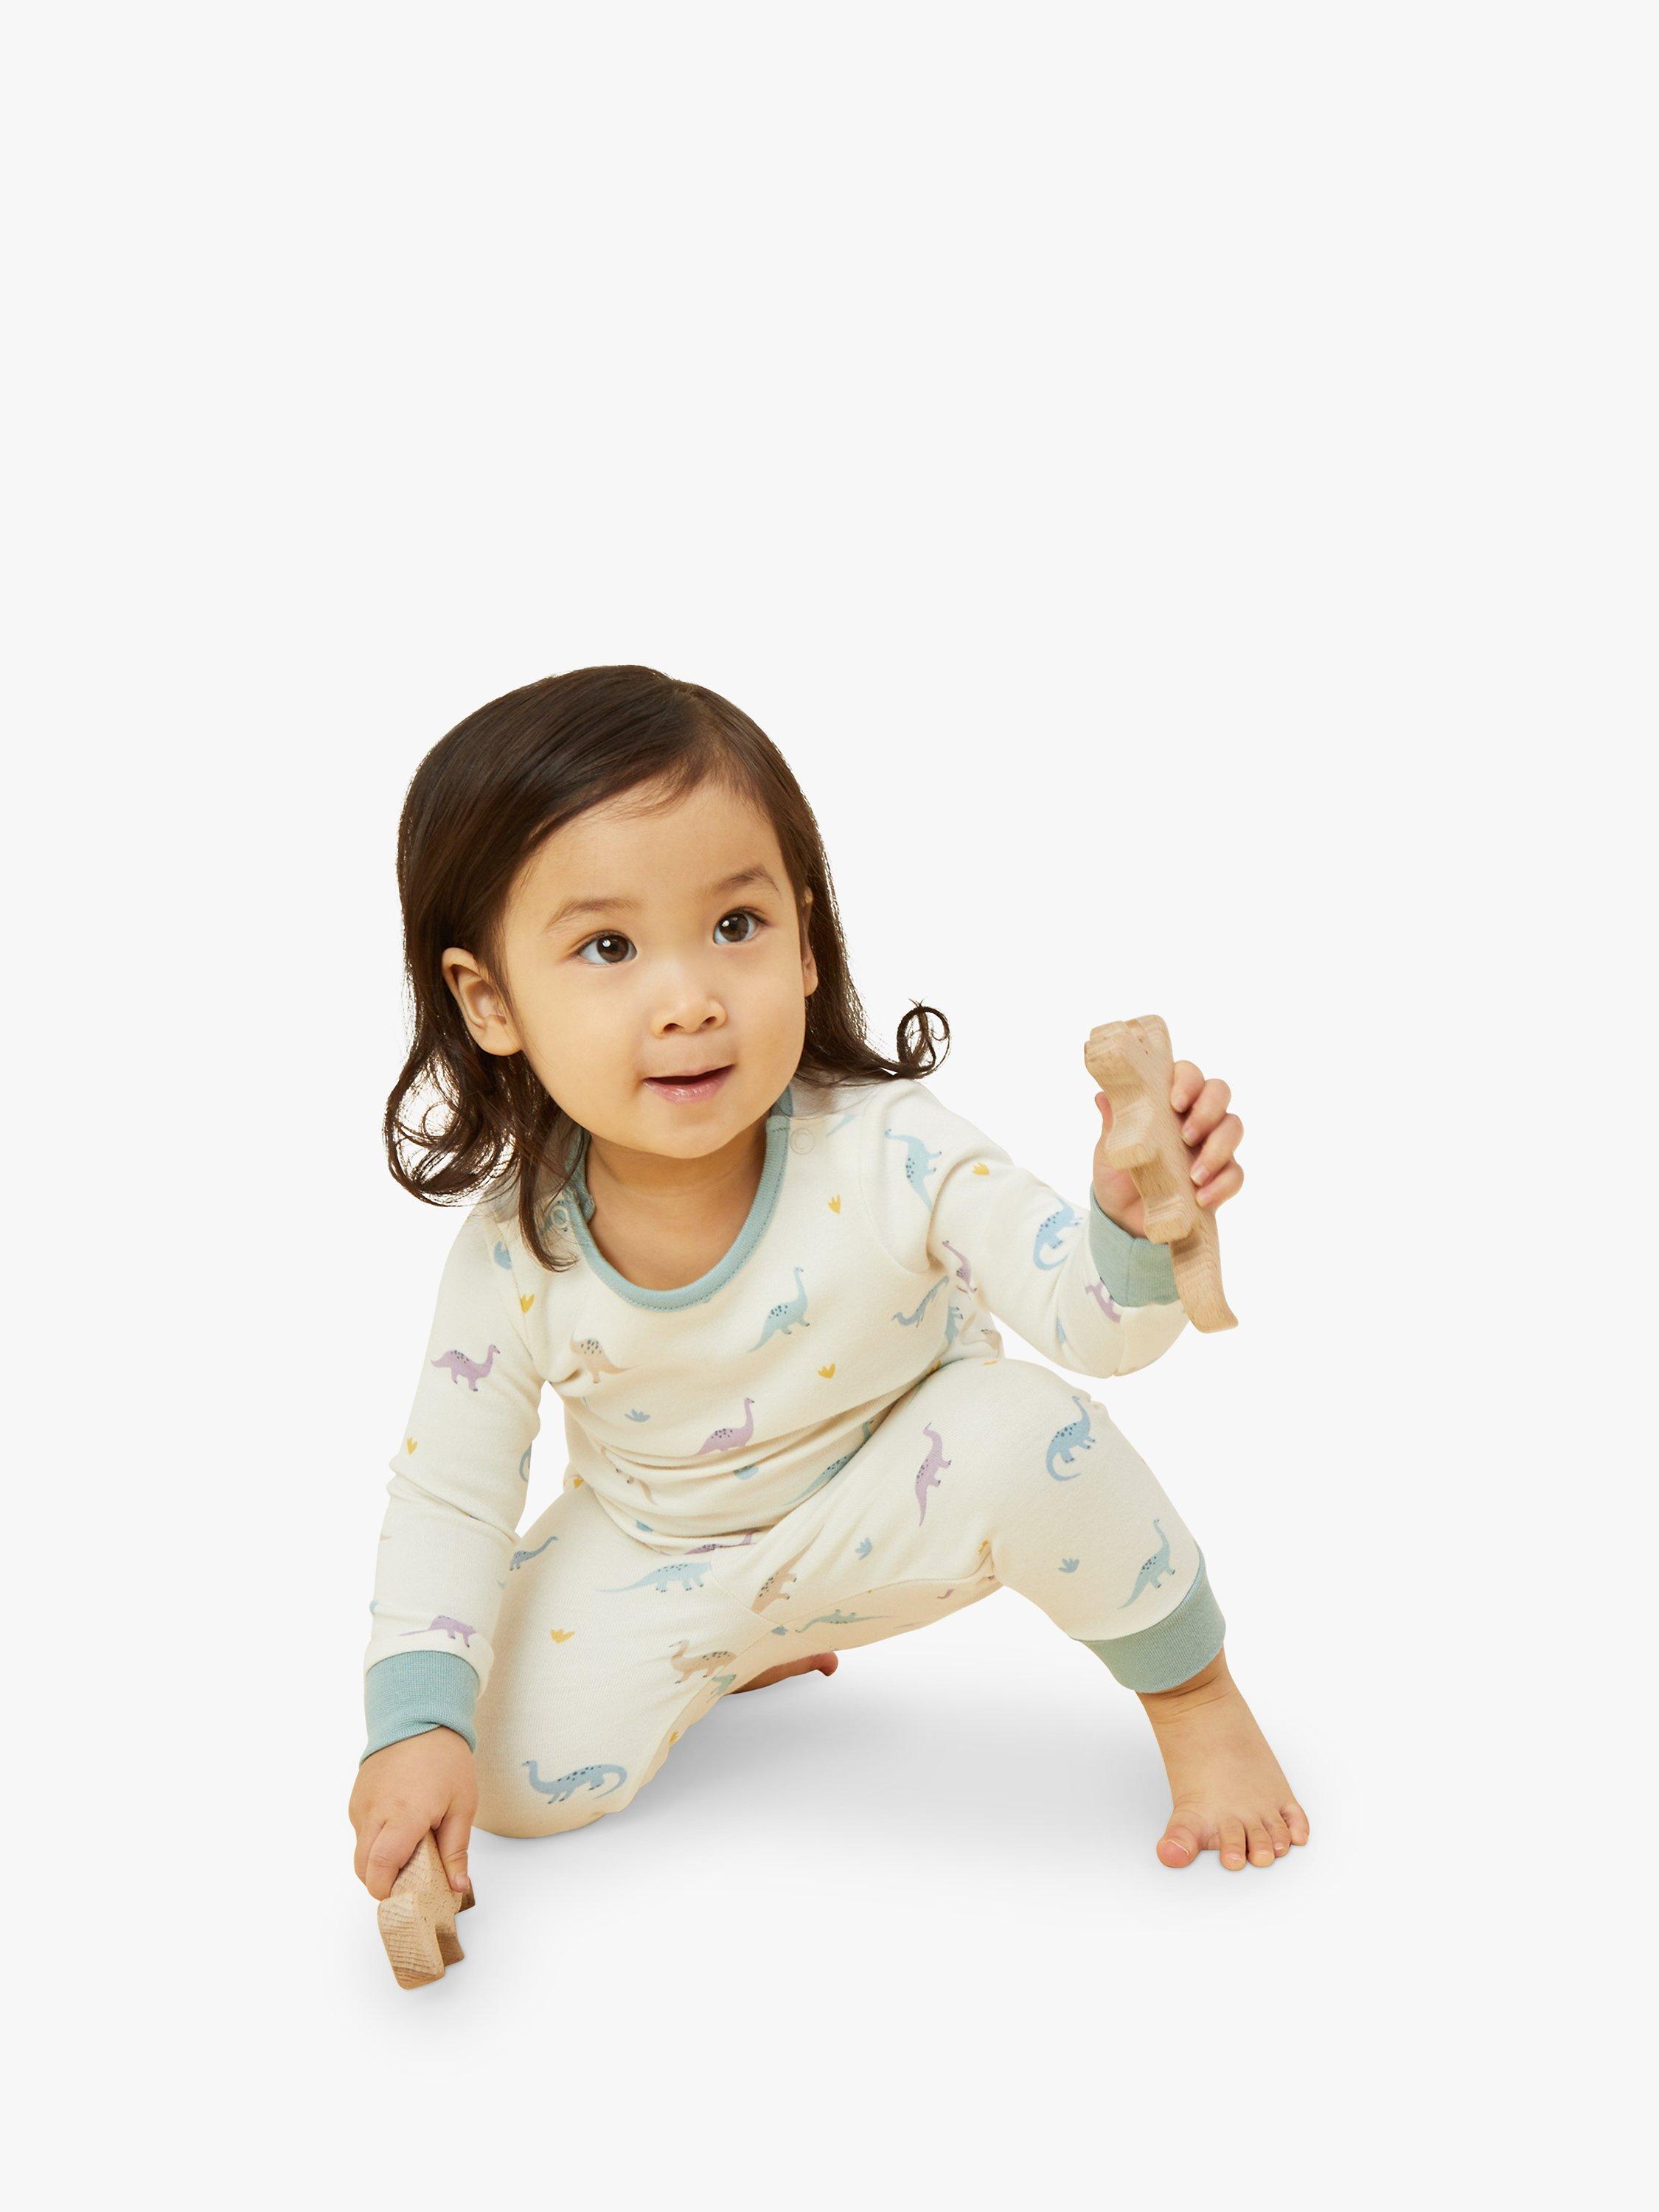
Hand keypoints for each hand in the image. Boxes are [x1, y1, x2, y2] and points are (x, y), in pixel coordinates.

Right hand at [349, 1727, 476, 1901]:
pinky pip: (360, 1831)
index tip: (406, 1895)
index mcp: (403, 1815)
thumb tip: (457, 1887)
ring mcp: (361, 1805)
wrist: (419, 1717)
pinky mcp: (356, 1798)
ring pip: (360, 1851)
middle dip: (383, 1881)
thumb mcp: (462, 1805)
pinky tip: (399, 1826)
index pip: (380, 1868)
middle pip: (363, 1867)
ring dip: (379, 1860)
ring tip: (410, 1846)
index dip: (387, 1890)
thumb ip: (456, 1850)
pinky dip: (375, 1839)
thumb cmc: (445, 1759)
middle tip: (411, 1876)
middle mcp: (374, 1812)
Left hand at [1092, 1059, 1244, 1237]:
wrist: (1122, 1218)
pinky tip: (1202, 1197)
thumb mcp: (1108, 1150)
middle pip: (1219, 1093)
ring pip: (1233, 1128)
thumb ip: (1113, 1124)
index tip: (1175, 1103)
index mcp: (1167, 1100)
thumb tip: (1104, 1097)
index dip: (1188, 1081)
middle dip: (1208, 1111)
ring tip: (1194, 1174)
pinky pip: (1235, 1173)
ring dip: (1218, 1149)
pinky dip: (1223, 1184)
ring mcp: (1211, 1144)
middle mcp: (1195, 1116)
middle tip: (1186, 1136)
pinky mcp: (1221, 1176)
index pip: (1188, 1074)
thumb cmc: (1117, 1173)